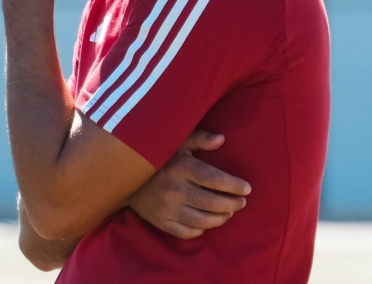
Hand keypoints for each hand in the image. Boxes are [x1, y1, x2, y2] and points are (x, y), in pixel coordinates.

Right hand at [128, 130, 250, 238]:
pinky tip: (208, 222)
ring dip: (221, 218)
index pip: (215, 180)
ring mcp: (167, 208)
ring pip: (203, 220)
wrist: (124, 175)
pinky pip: (187, 231)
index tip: (247, 188)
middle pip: (212, 202)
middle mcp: (175, 189)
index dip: (234, 185)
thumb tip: (222, 139)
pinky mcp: (161, 221)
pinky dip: (201, 228)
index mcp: (181, 167)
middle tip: (242, 202)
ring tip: (230, 212)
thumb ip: (199, 139)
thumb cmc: (157, 155)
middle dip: (233, 204)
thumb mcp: (176, 141)